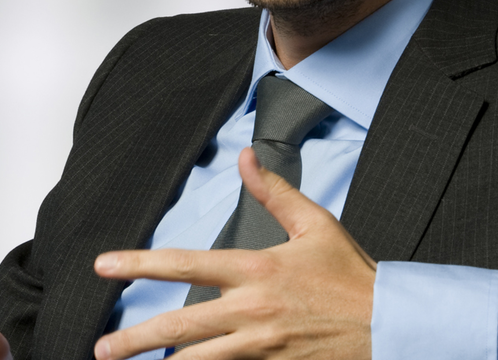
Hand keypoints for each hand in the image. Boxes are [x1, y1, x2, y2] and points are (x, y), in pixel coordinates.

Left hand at [92, 147, 376, 358]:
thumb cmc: (353, 276)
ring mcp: (261, 347)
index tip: (104, 266)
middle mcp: (251, 311)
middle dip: (135, 339)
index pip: (183, 264)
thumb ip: (273, 192)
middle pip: (179, 327)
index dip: (138, 265)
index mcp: (254, 270)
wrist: (394, 326)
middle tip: (103, 348)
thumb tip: (245, 156)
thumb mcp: (315, 224)